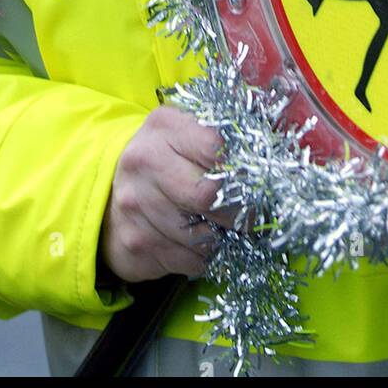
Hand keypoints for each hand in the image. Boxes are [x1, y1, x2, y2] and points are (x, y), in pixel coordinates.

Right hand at [98, 107, 242, 283]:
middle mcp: (144, 163)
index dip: (243, 166)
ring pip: (202, 236)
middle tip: (252, 213)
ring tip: (223, 226)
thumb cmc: (165, 157)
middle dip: (239, 210)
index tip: (256, 178)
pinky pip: (190, 262)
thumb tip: (279, 128)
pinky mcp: (134, 246)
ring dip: (222, 237)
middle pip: (208, 195)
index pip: (216, 146)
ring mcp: (135, 207)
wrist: (109, 192)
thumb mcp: (188, 127)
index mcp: (164, 126)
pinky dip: (204, 257)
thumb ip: (227, 128)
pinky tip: (200, 242)